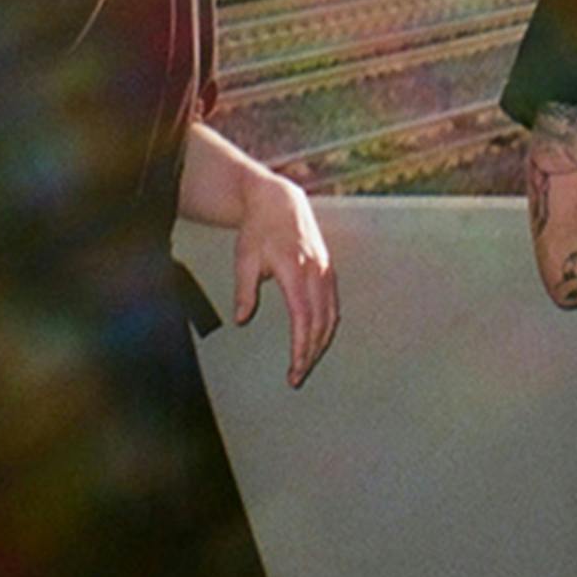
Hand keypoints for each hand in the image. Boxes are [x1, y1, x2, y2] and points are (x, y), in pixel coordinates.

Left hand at [233, 173, 340, 386]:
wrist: (279, 201)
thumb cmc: (259, 230)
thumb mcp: (244, 259)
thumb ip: (244, 290)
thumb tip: (242, 319)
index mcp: (296, 271)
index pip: (303, 319)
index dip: (301, 347)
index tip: (295, 368)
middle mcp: (316, 272)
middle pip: (321, 323)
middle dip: (311, 352)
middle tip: (298, 375)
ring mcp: (326, 270)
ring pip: (331, 315)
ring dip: (321, 341)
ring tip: (307, 362)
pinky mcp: (328, 269)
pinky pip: (333, 303)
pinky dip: (327, 325)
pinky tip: (318, 337)